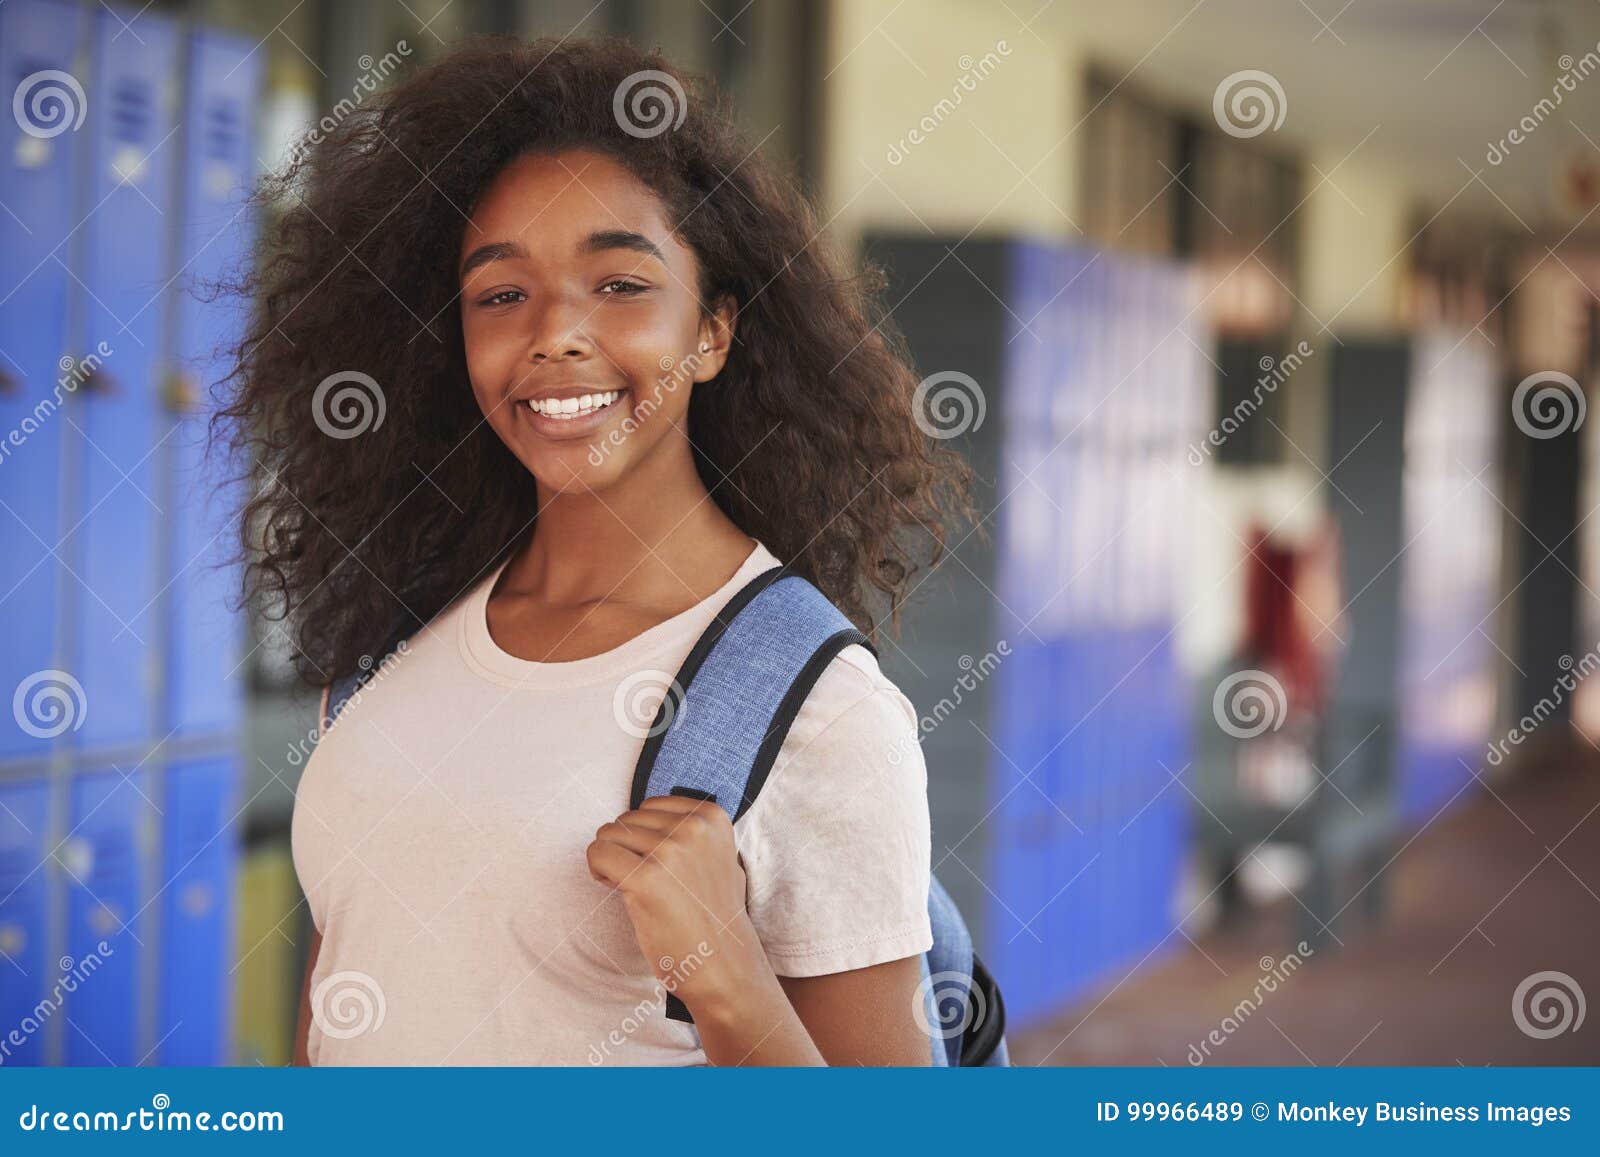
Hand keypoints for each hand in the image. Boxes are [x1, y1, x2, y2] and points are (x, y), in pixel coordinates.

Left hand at [585, 795, 770, 1016]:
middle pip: (626, 819)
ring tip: (635, 888)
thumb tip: (651, 814)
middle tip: (645, 881)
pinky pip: (598, 854)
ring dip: (611, 861)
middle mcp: (692, 827)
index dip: (644, 836)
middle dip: (626, 849)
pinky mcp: (646, 878)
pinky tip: (617, 890)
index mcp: (711, 816)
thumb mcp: (720, 857)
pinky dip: (598, 871)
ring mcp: (670, 851)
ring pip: (608, 835)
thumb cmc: (714, 916)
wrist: (723, 964)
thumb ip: (693, 833)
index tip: (657, 864)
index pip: (649, 806)